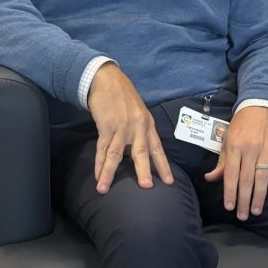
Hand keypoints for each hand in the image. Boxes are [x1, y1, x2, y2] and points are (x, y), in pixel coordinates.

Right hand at [87, 64, 174, 193]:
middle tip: (147, 187)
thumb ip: (138, 133)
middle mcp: (137, 126)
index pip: (157, 148)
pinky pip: (102, 148)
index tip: (169, 181)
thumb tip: (134, 155)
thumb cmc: (122, 97)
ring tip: (104, 188)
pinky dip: (98, 162)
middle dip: (144, 171)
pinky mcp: (106, 125)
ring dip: (109, 173)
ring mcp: (121, 126)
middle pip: (141, 152)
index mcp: (148, 124)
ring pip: (116, 154)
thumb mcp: (138, 113)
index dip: (163, 165)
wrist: (106, 79)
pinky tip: (97, 175)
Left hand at [204, 105, 267, 220]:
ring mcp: (265, 148)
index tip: (228, 207)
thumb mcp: (227, 139)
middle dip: (243, 200)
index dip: (229, 192)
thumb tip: (210, 178)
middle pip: (246, 179)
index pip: (230, 174)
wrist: (262, 104)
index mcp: (234, 147)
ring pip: (261, 176)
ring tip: (256, 210)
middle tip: (243, 216)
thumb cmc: (242, 125)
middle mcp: (249, 149)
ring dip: (259, 195)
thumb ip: (221, 161)